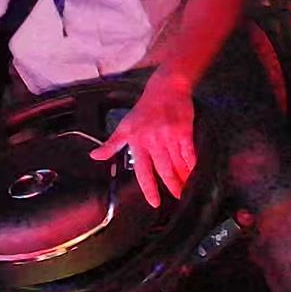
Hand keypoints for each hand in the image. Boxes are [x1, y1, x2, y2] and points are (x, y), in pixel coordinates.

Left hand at [90, 74, 195, 207]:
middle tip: (177, 199)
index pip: (143, 172)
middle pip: (164, 170)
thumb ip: (111, 145)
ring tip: (187, 190)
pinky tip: (195, 173)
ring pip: (178, 164)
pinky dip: (192, 165)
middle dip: (172, 187)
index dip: (149, 189)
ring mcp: (170, 137)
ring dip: (183, 179)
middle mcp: (154, 142)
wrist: (165, 89)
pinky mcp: (184, 131)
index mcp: (138, 143)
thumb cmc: (144, 109)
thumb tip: (95, 156)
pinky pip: (189, 153)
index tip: (155, 202)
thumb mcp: (124, 126)